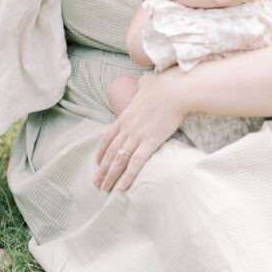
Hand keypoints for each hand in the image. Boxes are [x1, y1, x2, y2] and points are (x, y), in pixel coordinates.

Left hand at [93, 69, 185, 191]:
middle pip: (110, 152)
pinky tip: (122, 187)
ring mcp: (137, 137)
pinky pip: (135, 163)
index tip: (97, 162)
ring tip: (104, 188)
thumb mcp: (145, 83)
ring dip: (110, 176)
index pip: (107, 137)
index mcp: (124, 116)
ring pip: (119, 160)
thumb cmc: (162, 85)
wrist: (175, 91)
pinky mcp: (150, 143)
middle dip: (102, 169)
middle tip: (95, 182)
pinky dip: (128, 176)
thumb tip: (142, 85)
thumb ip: (140, 87)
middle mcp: (127, 129)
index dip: (101, 151)